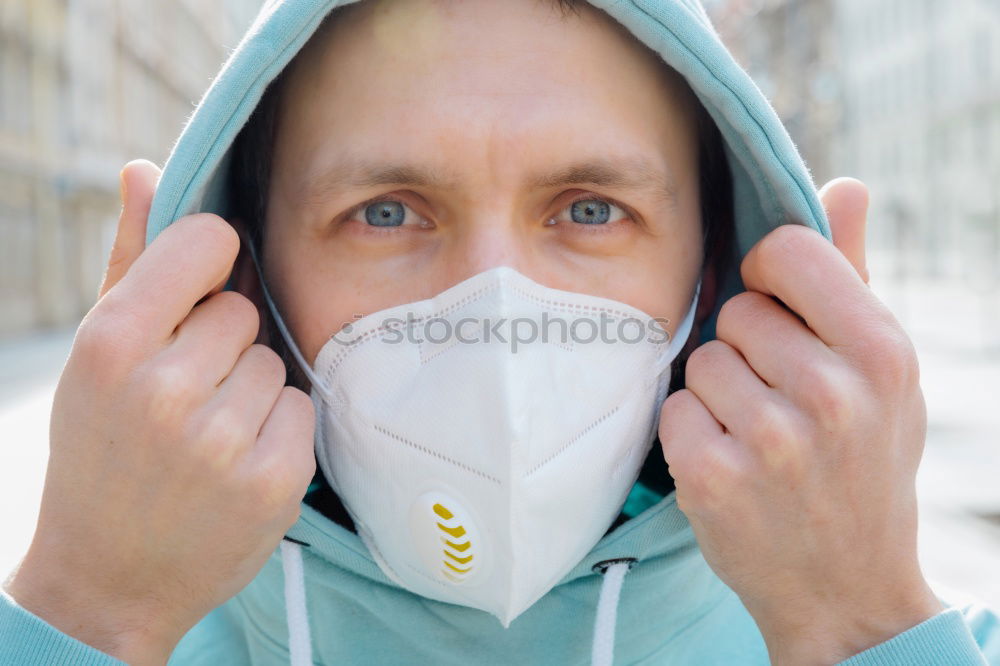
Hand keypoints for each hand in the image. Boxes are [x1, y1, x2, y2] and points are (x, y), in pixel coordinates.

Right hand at [4, 160, 315, 664]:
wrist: (107, 577)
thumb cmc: (100, 451)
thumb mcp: (95, 355)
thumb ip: (129, 259)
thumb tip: (145, 168)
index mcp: (111, 343)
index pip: (208, 241)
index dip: (211, 261)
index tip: (198, 291)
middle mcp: (165, 388)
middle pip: (244, 310)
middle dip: (220, 345)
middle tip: (184, 395)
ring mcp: (223, 439)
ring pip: (274, 361)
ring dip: (249, 391)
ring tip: (205, 434)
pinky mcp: (274, 480)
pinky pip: (300, 409)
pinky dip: (277, 431)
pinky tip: (235, 463)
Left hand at [660, 178, 940, 663]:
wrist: (848, 592)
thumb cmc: (863, 466)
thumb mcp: (883, 375)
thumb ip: (852, 276)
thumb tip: (845, 184)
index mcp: (882, 352)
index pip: (786, 251)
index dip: (769, 276)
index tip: (777, 310)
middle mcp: (832, 393)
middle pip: (734, 311)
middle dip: (747, 349)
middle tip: (782, 403)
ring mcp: (770, 441)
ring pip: (700, 361)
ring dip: (719, 395)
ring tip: (760, 440)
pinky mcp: (714, 479)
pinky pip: (674, 410)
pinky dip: (692, 435)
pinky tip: (731, 467)